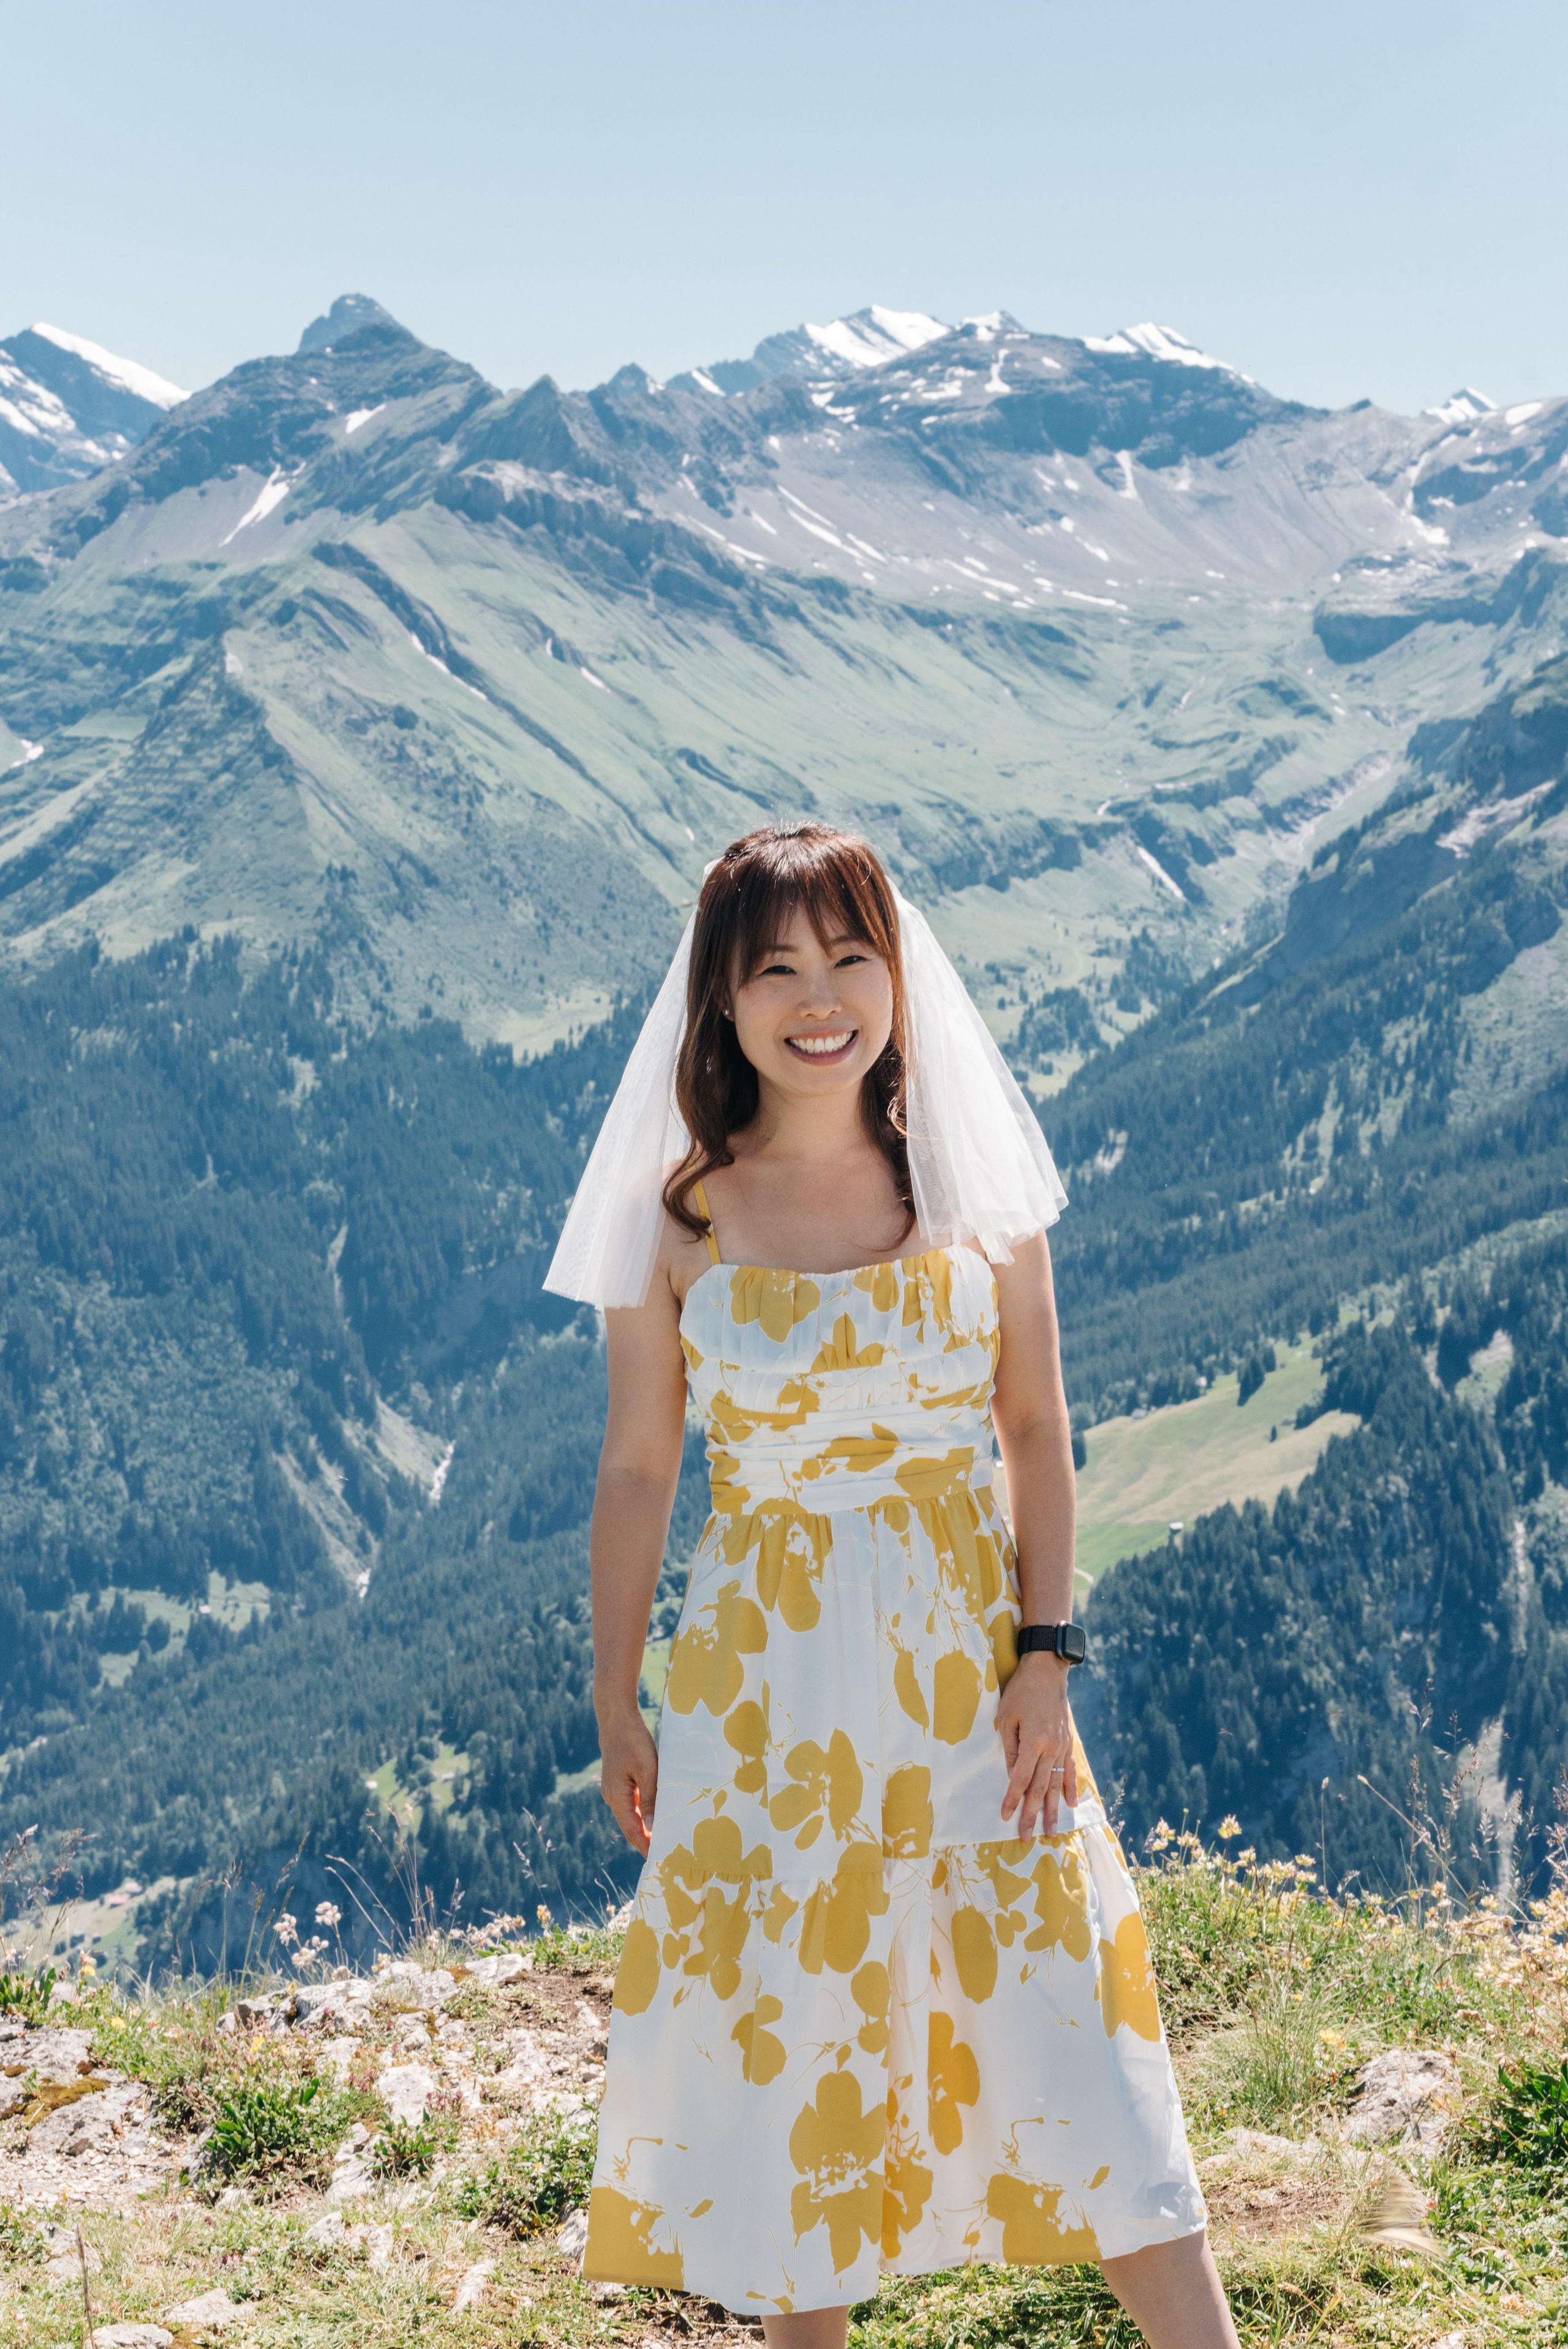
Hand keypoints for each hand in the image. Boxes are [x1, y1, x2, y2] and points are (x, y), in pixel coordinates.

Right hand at [599, 1706, 658, 1854]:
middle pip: (630, 1827)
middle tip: (666, 1853)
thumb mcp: (647, 1770)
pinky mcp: (619, 1783)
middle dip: (646, 1841)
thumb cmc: (633, 1741)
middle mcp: (612, 1797)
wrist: (617, 1719)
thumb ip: (649, 1800)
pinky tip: (657, 1815)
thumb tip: (650, 1829)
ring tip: (665, 1838)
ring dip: (646, 1828)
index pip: (632, 1831)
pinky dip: (643, 1814)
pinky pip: (632, 1804)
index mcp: (617, 1797)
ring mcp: (614, 1790)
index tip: (659, 1860)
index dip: (645, 1846)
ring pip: (631, 1816)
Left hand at [996, 1652, 1078, 1837]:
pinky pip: (1070, 1770)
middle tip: (1027, 1837)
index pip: (1019, 1778)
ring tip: (1051, 1831)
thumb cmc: (1021, 1692)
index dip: (1012, 1799)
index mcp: (1033, 1741)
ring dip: (1052, 1809)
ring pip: (1056, 1784)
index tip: (1006, 1817)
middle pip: (1039, 1787)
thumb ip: (1010, 1749)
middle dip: (1032, 1814)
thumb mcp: (1006, 1717)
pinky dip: (1071, 1789)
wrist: (1047, 1671)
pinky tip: (1071, 1805)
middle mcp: (1051, 1748)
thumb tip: (1012, 1776)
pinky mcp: (1069, 1743)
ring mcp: (1063, 1747)